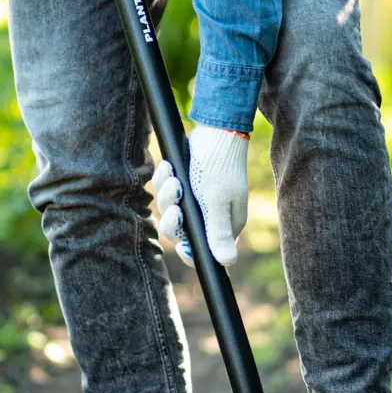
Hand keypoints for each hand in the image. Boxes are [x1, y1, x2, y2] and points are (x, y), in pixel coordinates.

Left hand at [152, 125, 249, 266]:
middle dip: (172, 218)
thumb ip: (219, 233)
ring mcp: (197, 200)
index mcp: (224, 224)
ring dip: (166, 195)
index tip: (181, 245)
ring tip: (173, 177)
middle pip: (180, 233)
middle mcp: (211, 215)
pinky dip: (163, 180)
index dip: (189, 252)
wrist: (216, 130)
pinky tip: (168, 166)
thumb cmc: (220, 167)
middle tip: (176, 203)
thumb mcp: (217, 202)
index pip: (204, 251)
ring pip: (170, 211)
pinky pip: (166, 192)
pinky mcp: (186, 184)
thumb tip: (227, 262)